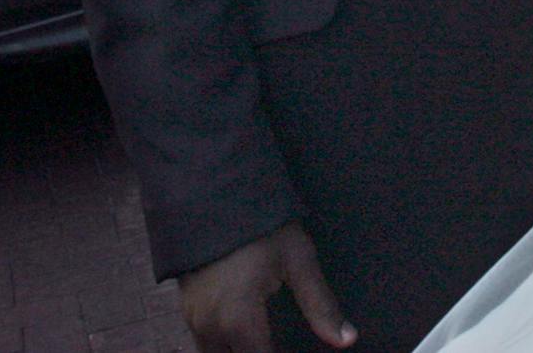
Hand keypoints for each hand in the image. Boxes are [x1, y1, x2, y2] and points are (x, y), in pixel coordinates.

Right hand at [179, 223, 353, 352]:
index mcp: (238, 320)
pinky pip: (204, 344)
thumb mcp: (299, 261)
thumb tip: (347, 340)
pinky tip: (246, 338)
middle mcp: (209, 328)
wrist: (215, 195)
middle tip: (282, 343)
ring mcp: (192, 320)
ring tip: (266, 340)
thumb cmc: (262, 226)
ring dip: (240, 351)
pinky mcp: (185, 311)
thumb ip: (320, 305)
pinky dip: (225, 346)